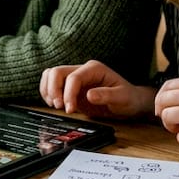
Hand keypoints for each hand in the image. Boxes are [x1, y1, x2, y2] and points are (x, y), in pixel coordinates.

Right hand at [40, 60, 154, 118]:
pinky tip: (54, 104)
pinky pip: (51, 84)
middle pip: (56, 72)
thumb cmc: (128, 98)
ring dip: (48, 90)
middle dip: (53, 90)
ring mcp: (75, 77)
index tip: (69, 109)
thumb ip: (106, 95)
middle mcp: (82, 70)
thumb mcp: (122, 98)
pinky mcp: (70, 87)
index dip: (68, 94)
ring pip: (50, 75)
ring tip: (56, 105)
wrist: (130, 102)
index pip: (73, 77)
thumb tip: (89, 95)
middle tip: (58, 107)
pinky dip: (48, 93)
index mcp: (94, 69)